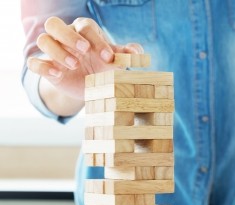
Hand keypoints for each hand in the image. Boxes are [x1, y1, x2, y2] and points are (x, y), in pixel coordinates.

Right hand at [27, 16, 143, 100]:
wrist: (90, 86)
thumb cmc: (103, 67)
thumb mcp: (116, 62)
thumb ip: (126, 55)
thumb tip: (137, 53)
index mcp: (84, 32)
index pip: (85, 27)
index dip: (96, 40)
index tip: (107, 58)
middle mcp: (65, 37)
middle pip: (54, 24)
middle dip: (69, 36)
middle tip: (84, 51)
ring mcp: (53, 52)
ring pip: (43, 40)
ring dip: (57, 51)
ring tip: (74, 65)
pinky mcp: (46, 67)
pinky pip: (34, 62)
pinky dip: (43, 66)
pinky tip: (58, 74)